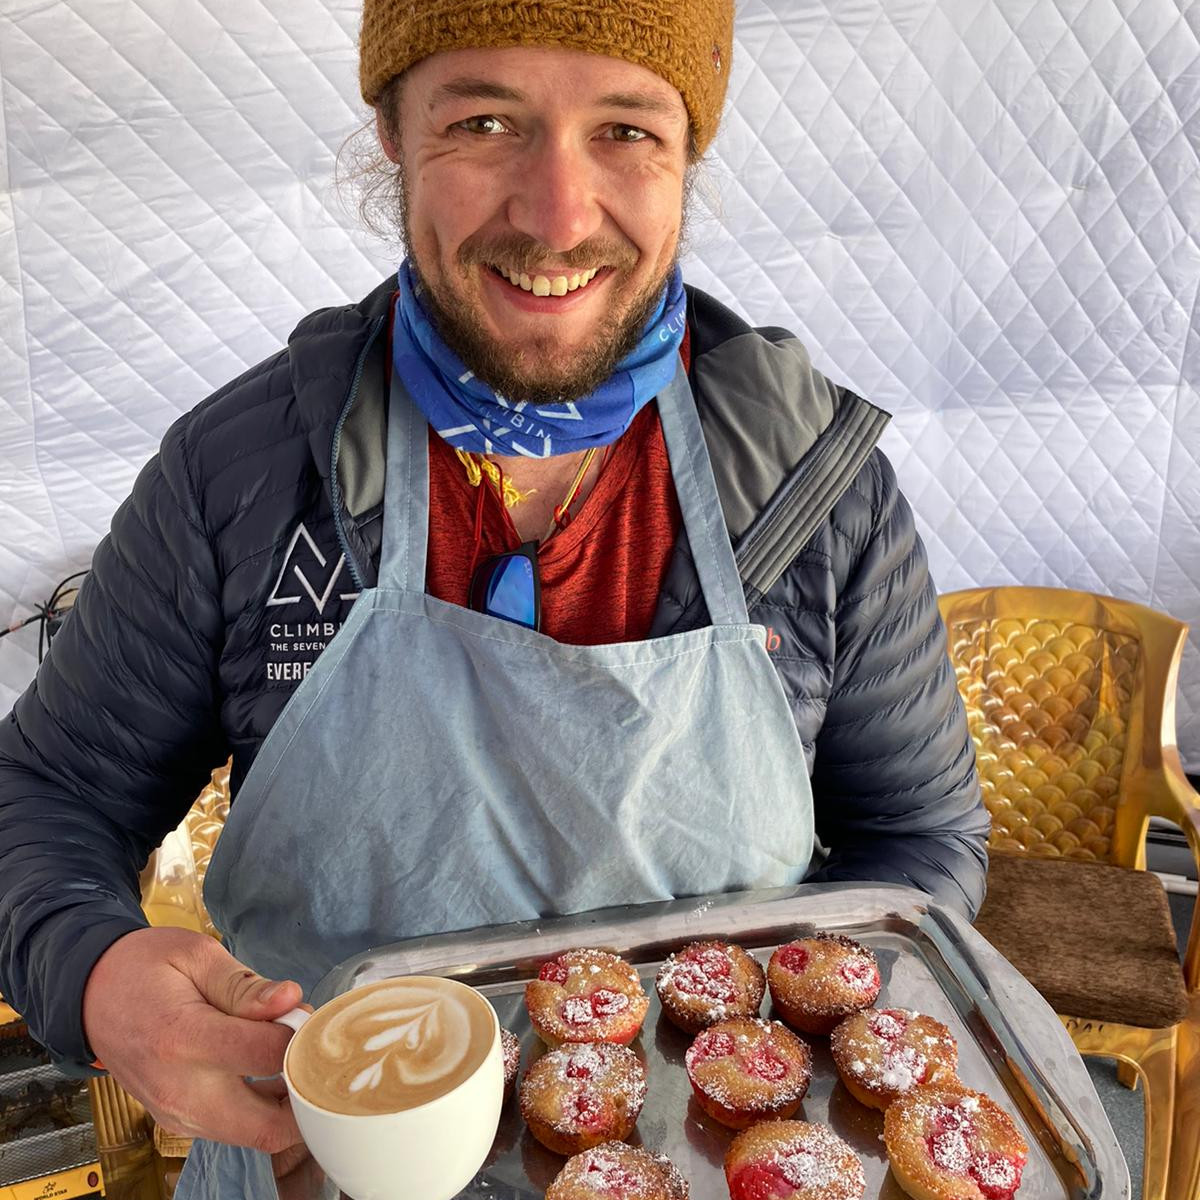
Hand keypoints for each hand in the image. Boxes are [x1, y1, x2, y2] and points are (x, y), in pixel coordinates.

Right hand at [82, 926, 304, 1153]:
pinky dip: (262, 1109)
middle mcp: (180, 1089)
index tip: (303, 1015)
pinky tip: (268, 1070)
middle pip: (268, 1126)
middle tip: (312, 1052)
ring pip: (255, 1136)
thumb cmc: (145, 968)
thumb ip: (246, 985)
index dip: (299, 1036)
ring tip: (290, 1056)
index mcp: (184, 1038)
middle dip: (305, 1094)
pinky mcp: (177, 1122)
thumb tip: (291, 999)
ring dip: (286, 1104)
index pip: (266, 1056)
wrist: (90, 997)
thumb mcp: (197, 956)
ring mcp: (176, 1114)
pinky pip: (235, 1130)